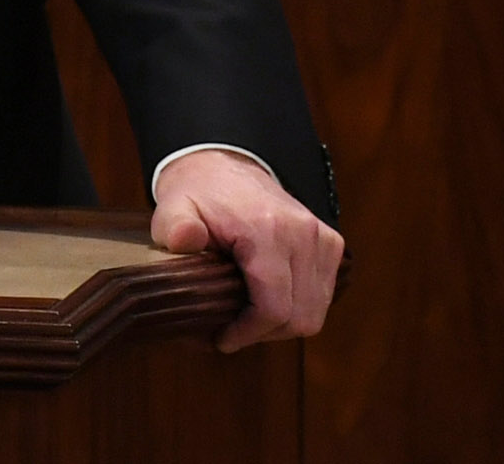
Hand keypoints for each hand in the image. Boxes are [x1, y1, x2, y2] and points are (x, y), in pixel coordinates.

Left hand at [150, 147, 342, 350]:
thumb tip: (184, 240)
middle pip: (299, 317)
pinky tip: (270, 300)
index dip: (248, 334)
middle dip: (264, 333)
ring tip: (250, 317)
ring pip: (315, 312)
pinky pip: (323, 296)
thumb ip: (174, 226)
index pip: (275, 308)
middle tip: (234, 330)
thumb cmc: (200, 193)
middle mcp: (304, 233)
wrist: (226, 165)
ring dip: (283, 324)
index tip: (222, 339)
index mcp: (268, 229)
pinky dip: (299, 307)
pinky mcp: (330, 244)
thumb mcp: (174, 207)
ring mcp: (322, 238)